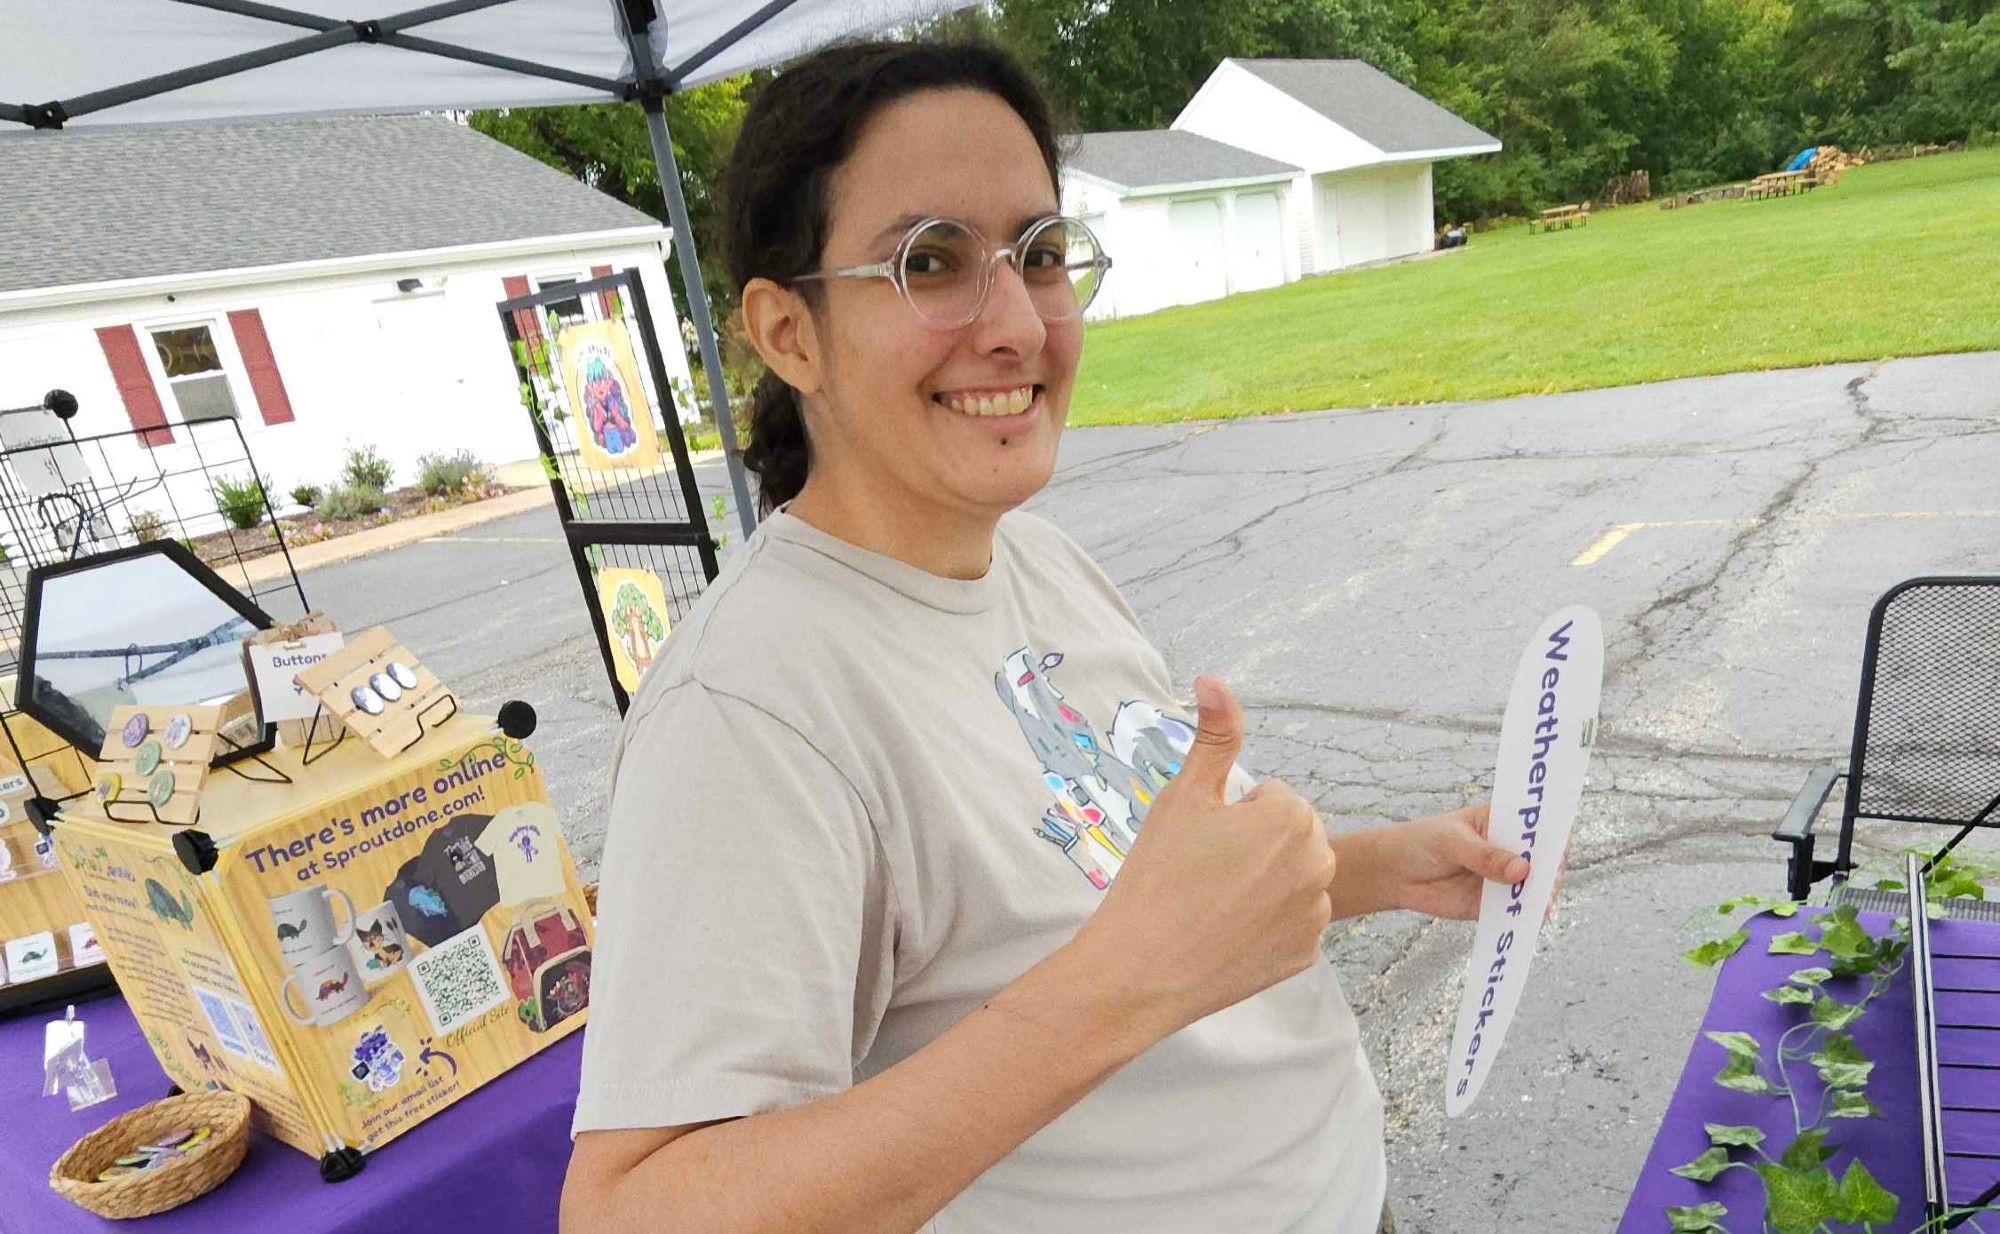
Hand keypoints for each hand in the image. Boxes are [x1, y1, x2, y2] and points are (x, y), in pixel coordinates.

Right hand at [1072, 676, 1335, 1038]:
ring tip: (1213, 903)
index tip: (1202, 842)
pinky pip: (1291, 924)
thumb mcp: (1183, 795)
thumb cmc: (1158, 876)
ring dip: (1263, 884)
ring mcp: (1315, 913)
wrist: (1143, 967)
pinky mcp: (1306, 954)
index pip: (1268, 797)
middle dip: (1255, 846)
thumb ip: (1213, 735)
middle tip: (1205, 872)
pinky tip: (1227, 934)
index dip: (1230, 817)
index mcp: (1292, 815)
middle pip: (1288, 837)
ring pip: (1291, 879)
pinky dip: (1265, 926)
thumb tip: (1214, 680)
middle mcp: (1320, 861)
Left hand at [1370, 803, 1546, 920]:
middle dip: (1550, 868)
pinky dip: (1525, 917)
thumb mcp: (1451, 841)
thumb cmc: (1421, 843)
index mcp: (1502, 821)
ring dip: (1542, 895)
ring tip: (1540, 902)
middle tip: (1547, 878)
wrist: (1394, 873)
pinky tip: (1529, 919)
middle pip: (1544, 859)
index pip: (1538, 824)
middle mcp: (1510, 849)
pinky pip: (1516, 912)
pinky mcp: (1494, 904)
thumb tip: (1522, 870)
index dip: (1552, 832)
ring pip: (1535, 887)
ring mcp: (1504, 878)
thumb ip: (1484, 855)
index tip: (1558, 844)